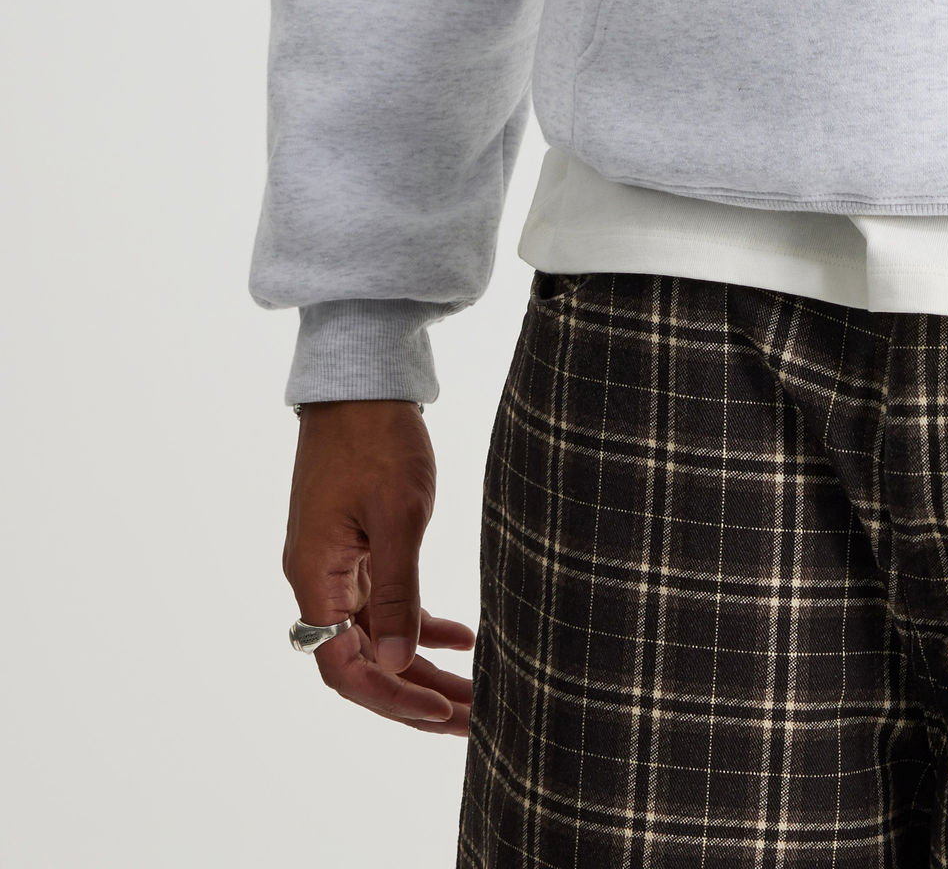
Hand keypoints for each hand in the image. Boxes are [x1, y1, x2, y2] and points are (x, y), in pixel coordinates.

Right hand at [283, 400, 473, 732]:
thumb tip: (395, 659)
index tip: (441, 712)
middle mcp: (320, 581)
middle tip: (476, 721)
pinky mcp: (359, 547)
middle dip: (419, 696)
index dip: (393, 699)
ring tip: (479, 695)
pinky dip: (422, 624)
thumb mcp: (398, 513)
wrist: (360, 379)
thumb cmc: (376, 437)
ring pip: (380, 637)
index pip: (346, 668)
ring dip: (425, 667)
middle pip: (365, 663)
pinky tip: (464, 640)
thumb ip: (397, 588)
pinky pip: (387, 604)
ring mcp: (339, 565)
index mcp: (317, 578)